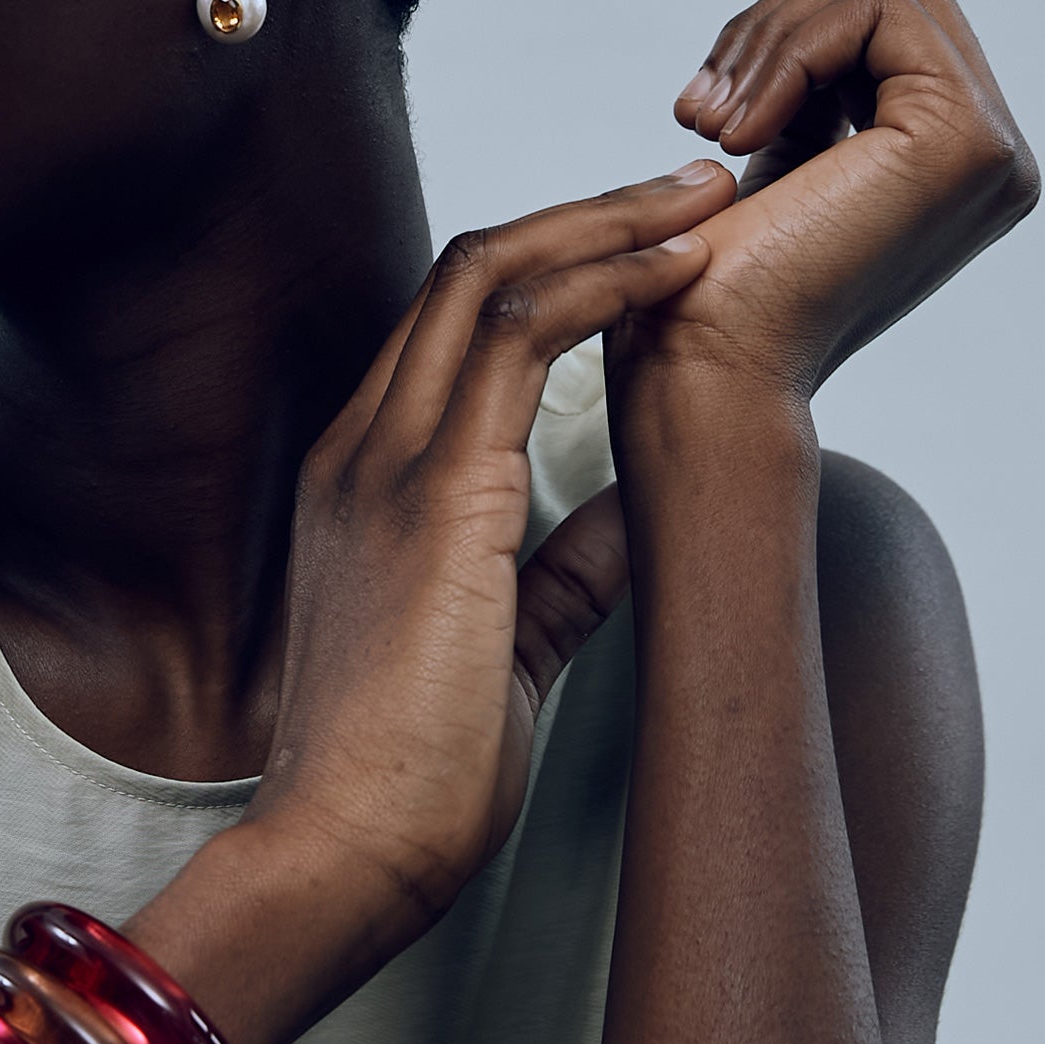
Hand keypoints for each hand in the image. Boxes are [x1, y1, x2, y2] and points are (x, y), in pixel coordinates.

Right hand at [240, 170, 715, 949]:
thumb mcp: (504, 644)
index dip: (554, 265)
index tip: (649, 247)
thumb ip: (559, 567)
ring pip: (490, 276)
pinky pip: (516, 340)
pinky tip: (676, 271)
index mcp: (366, 476)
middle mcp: (361, 446)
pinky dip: (601, 286)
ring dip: (605, 223)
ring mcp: (384, 461)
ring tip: (702, 199)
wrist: (342, 856)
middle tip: (694, 187)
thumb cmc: (414, 775)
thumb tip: (636, 512)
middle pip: (467, 268)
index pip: (451, 323)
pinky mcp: (431, 495)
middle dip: (588, 211)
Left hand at [623, 0, 1038, 401]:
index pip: (884, 1)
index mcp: (951, 152)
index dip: (782, 27)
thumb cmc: (706, 286)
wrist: (705, 373)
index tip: (704, 111)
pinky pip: (878, 6)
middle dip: (774, 18)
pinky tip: (738, 136)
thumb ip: (818, 84)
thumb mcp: (775, 154)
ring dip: (769, 34)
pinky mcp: (967, 138)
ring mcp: (994, 145)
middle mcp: (995, 150)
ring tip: (709, 123)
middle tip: (700, 111)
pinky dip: (787, 49)